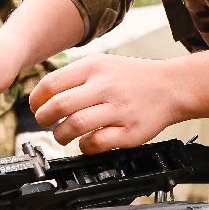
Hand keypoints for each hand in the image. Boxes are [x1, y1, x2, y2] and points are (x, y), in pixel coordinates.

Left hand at [29, 52, 208, 153]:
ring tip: (62, 135)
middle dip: (44, 119)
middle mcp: (105, 86)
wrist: (172, 87)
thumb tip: (44, 94)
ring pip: (75, 125)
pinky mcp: (130, 131)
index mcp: (94, 67)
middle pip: (59, 105)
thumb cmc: (134, 78)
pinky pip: (97, 142)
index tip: (36, 107)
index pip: (52, 83)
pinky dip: (85, 146)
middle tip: (45, 123)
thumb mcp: (104, 64)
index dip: (37, 100)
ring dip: (61, 135)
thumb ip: (76, 77)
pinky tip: (86, 143)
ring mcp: (118, 109)